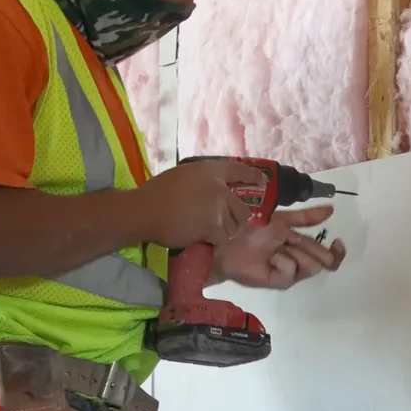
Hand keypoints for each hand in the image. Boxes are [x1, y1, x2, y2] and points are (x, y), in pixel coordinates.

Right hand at [141, 159, 256, 250]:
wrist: (146, 210)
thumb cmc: (157, 192)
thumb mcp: (183, 175)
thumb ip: (202, 182)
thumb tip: (212, 192)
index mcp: (210, 171)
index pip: (239, 170)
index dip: (253, 176)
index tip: (264, 181)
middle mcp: (218, 188)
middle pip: (242, 208)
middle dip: (238, 218)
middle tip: (228, 223)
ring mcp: (217, 209)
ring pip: (234, 225)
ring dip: (225, 231)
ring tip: (212, 232)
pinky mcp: (212, 227)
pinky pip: (222, 238)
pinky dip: (215, 241)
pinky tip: (204, 239)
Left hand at [212, 204, 345, 290]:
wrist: (230, 242)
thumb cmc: (254, 229)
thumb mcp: (283, 219)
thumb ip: (307, 217)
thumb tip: (332, 209)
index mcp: (302, 246)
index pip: (328, 254)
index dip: (337, 251)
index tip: (337, 241)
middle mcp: (299, 261)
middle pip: (324, 261)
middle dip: (314, 250)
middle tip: (293, 242)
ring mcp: (291, 273)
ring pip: (311, 266)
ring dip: (295, 252)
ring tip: (276, 248)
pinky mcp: (281, 282)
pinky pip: (292, 270)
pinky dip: (281, 260)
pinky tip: (270, 258)